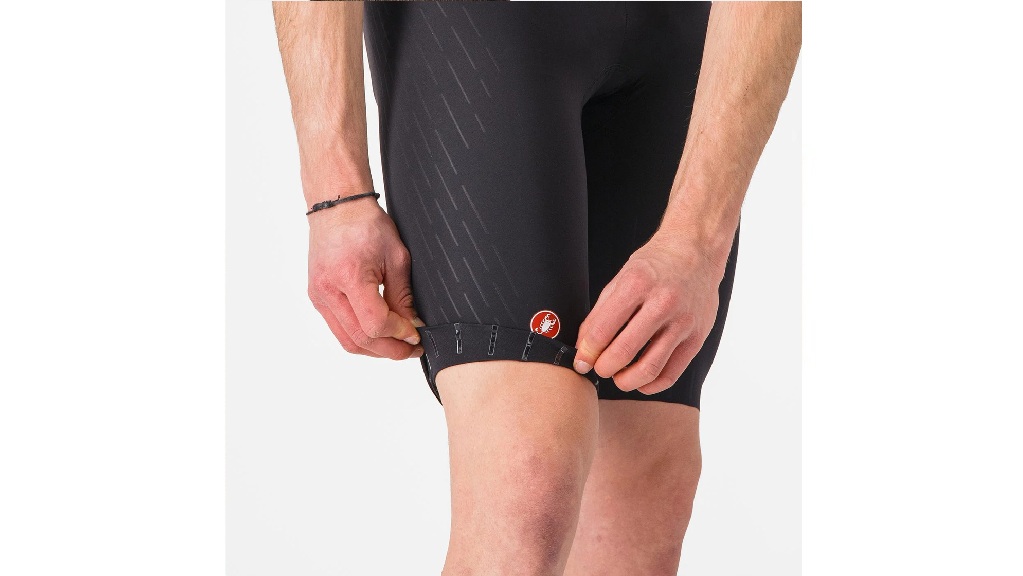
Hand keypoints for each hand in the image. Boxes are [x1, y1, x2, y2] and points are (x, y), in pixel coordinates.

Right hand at [307, 199, 423, 359]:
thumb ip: (403, 297)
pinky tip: (379, 334)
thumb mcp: (397, 258)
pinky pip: (339, 330)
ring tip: (398, 345)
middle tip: (412, 348)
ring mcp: (319, 297)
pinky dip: (361, 338)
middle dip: (390, 350)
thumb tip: (412, 327)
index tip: (416, 334)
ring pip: (347, 341)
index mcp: (349, 277)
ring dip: (375, 349)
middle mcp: (328, 291)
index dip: (399, 334)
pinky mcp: (317, 299)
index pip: (375, 324)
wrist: (337, 208)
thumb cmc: (366, 224)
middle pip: (360, 340)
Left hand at [573, 231, 726, 393]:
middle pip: (624, 352)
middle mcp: (662, 303)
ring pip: (650, 368)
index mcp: (637, 284)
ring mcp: (683, 322)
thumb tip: (583, 346)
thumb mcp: (622, 278)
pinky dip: (651, 385)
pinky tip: (640, 381)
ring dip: (626, 381)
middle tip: (598, 369)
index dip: (587, 352)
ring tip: (617, 377)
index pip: (603, 330)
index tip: (581, 362)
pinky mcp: (697, 337)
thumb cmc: (656, 264)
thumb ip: (601, 312)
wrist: (696, 250)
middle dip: (604, 368)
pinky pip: (671, 373)